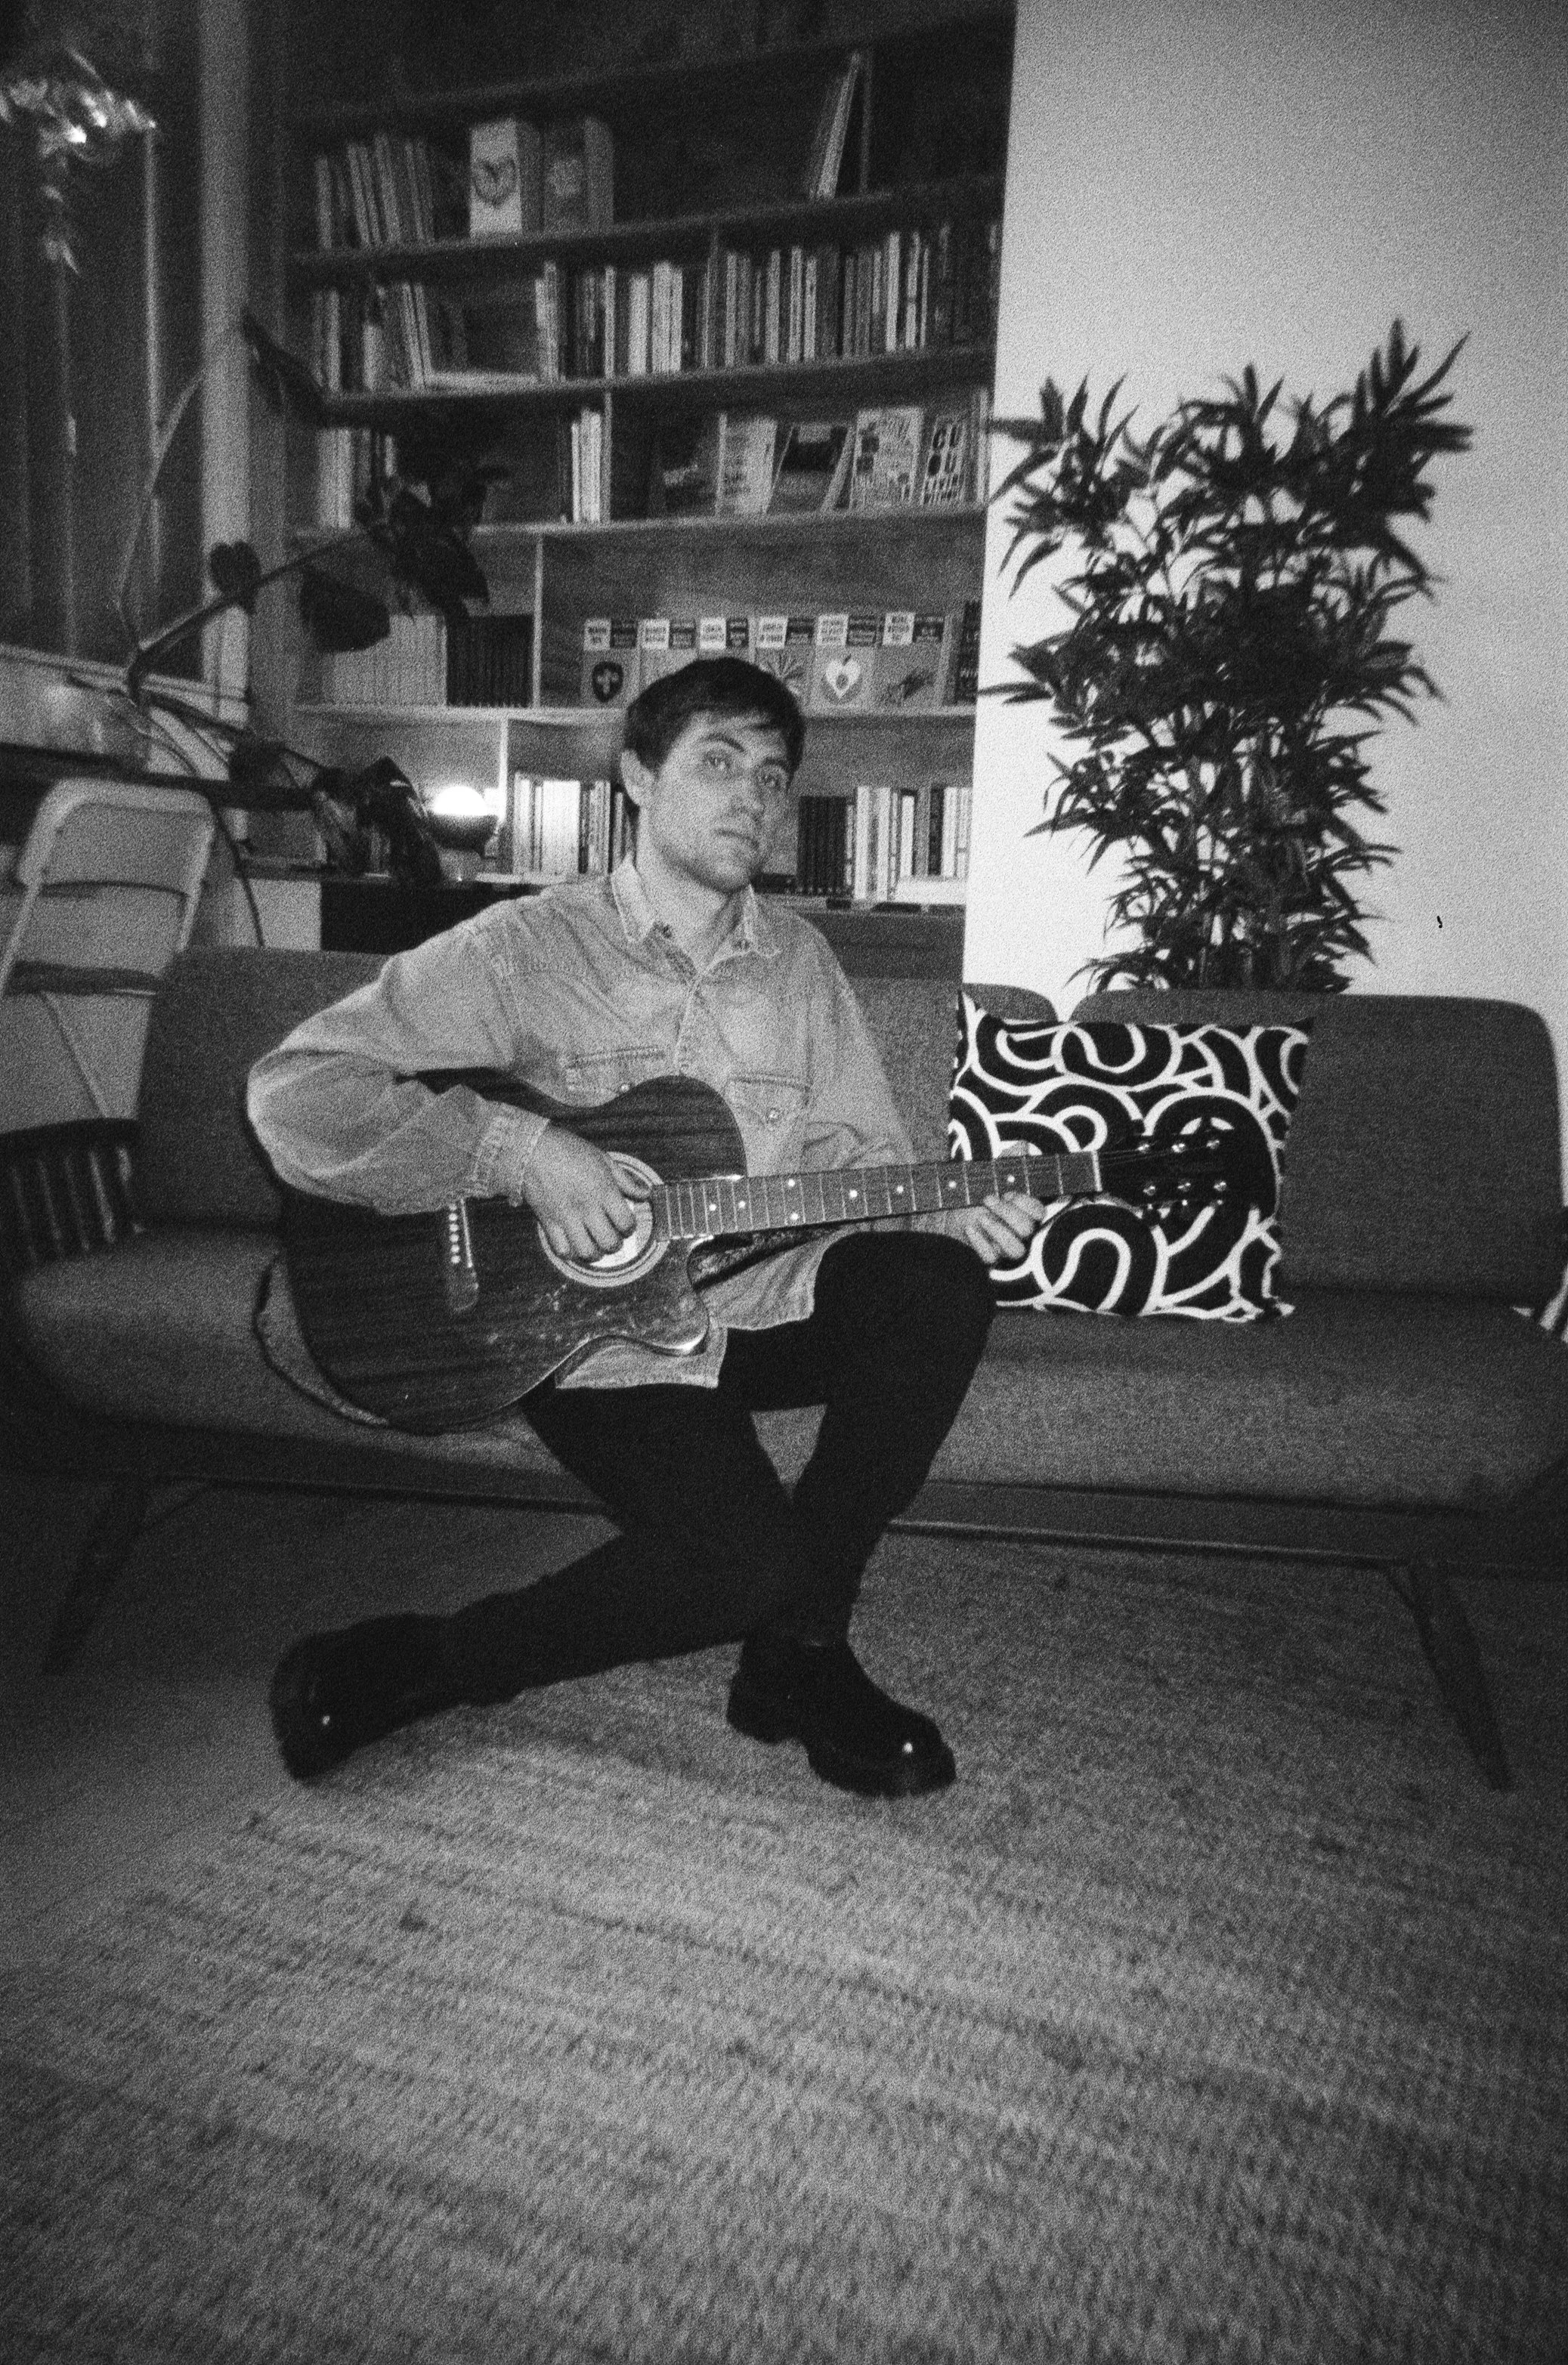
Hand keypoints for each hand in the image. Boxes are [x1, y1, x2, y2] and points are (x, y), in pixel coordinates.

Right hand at [519, 1123, 648, 1263]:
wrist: (532, 1149)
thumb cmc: (568, 1150)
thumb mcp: (603, 1159)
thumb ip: (626, 1180)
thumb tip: (646, 1193)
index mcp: (603, 1191)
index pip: (625, 1223)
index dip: (630, 1227)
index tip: (626, 1224)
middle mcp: (587, 1208)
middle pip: (609, 1242)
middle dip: (616, 1244)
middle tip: (613, 1238)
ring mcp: (567, 1217)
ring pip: (586, 1251)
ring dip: (595, 1253)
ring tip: (595, 1246)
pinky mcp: (548, 1222)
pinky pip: (561, 1249)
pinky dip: (570, 1253)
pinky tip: (574, 1245)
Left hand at [944, 1189, 1050, 1271]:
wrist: (951, 1217)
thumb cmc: (973, 1201)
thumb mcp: (988, 1189)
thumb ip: (1001, 1188)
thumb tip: (1007, 1190)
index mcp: (1025, 1215)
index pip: (1039, 1212)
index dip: (1025, 1203)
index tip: (1007, 1195)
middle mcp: (1020, 1234)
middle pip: (1026, 1229)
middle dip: (1007, 1212)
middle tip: (988, 1201)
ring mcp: (1006, 1249)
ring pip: (1015, 1249)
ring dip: (998, 1230)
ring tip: (981, 1216)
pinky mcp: (990, 1258)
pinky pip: (991, 1257)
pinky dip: (979, 1241)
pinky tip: (969, 1228)